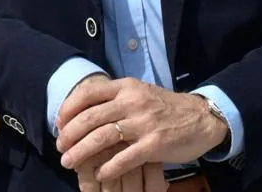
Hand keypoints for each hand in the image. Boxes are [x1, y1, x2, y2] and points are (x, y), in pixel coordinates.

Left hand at [56, 77, 227, 183]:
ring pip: (102, 137)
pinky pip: (125, 157)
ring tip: (69, 162)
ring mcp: (143, 123)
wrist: (201, 118)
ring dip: (81, 152)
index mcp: (126, 87)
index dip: (69, 108)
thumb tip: (82, 111)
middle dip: (69, 135)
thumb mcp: (139, 93)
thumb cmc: (165, 107)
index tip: (59, 123)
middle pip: (90, 117)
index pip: (88, 92)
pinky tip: (100, 174)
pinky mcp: (155, 143)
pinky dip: (108, 167)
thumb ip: (115, 99)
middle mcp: (132, 102)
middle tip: (60, 148)